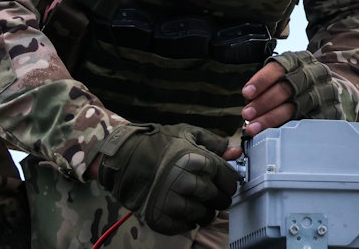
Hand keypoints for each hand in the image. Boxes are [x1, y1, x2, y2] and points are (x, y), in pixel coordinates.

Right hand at [95, 123, 237, 234]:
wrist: (123, 160)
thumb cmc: (157, 145)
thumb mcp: (186, 134)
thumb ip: (213, 142)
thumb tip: (235, 150)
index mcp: (196, 161)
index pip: (228, 179)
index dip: (229, 181)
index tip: (225, 182)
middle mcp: (186, 183)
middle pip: (219, 199)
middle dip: (219, 197)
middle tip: (211, 193)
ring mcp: (173, 203)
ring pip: (206, 215)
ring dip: (205, 210)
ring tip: (196, 200)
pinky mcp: (162, 218)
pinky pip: (188, 226)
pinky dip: (188, 219)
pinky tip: (182, 208)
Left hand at [237, 52, 344, 141]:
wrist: (330, 88)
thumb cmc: (299, 82)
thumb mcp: (286, 72)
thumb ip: (269, 83)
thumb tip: (248, 101)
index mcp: (299, 59)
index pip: (278, 68)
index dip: (261, 81)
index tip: (246, 94)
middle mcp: (314, 73)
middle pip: (286, 88)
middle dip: (264, 103)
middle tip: (247, 115)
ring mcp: (324, 92)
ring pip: (295, 107)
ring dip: (271, 118)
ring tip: (255, 127)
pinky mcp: (330, 111)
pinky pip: (306, 121)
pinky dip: (287, 127)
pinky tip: (274, 132)